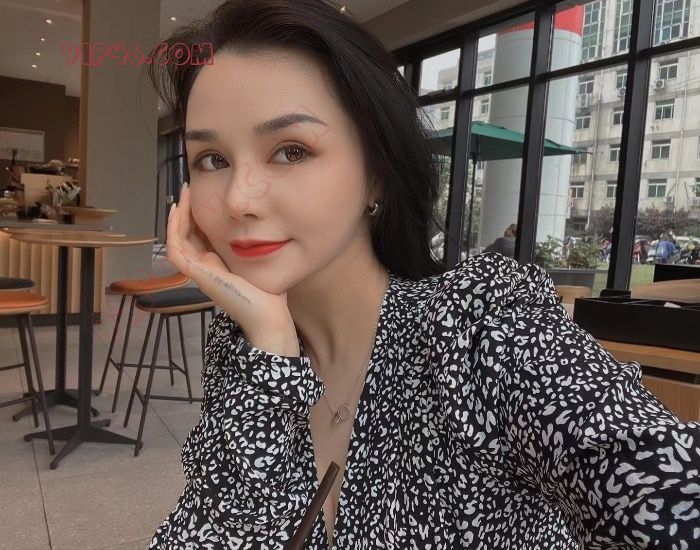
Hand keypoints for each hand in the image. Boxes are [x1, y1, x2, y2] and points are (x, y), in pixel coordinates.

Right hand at [167, 183, 299, 356]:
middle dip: (185, 211)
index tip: (200, 195)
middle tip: (188, 188)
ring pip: (176, 240)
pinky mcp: (198, 276)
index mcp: (216, 265)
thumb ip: (253, 246)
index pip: (198, 236)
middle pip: (185, 235)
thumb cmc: (269, 293)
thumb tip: (259, 225)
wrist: (269, 315)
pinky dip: (174, 230)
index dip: (196, 215)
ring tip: (184, 195)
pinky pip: (176, 249)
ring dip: (177, 216)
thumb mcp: (258, 260)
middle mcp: (205, 268)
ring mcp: (199, 273)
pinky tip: (179, 211)